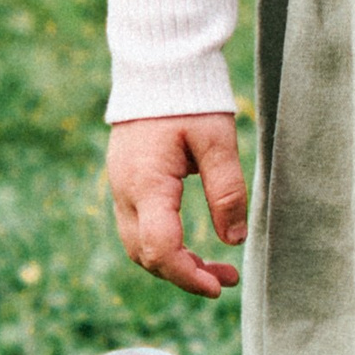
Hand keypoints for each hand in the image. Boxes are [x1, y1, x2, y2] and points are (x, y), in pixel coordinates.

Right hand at [109, 112, 246, 295]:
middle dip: (184, 275)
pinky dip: (163, 246)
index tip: (219, 286)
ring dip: (174, 264)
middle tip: (226, 279)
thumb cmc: (189, 100)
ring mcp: (120, 188)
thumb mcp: (217, 141)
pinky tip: (191, 247)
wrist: (156, 68)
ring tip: (215, 269)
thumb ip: (226, 190)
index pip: (160, 248)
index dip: (188, 275)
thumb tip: (234, 240)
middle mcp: (125, 191)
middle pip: (145, 255)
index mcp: (146, 183)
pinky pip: (138, 229)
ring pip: (139, 246)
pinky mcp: (125, 184)